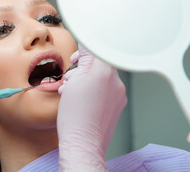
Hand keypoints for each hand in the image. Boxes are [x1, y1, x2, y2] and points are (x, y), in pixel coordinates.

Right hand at [57, 45, 126, 170]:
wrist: (83, 143)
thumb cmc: (75, 115)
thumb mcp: (74, 81)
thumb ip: (83, 60)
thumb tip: (86, 48)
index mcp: (106, 72)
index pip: (97, 51)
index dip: (83, 53)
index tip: (75, 59)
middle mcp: (117, 82)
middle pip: (99, 65)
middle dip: (82, 69)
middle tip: (70, 79)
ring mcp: (119, 96)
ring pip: (101, 78)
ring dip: (86, 80)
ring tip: (72, 92)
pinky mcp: (117, 106)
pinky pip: (106, 91)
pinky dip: (93, 91)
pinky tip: (81, 100)